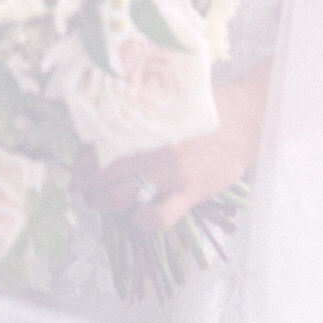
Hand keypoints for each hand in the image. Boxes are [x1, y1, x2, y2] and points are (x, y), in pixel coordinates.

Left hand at [74, 59, 270, 232]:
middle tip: (80, 187)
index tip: (75, 164)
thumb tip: (107, 118)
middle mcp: (153, 147)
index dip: (82, 158)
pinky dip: (143, 222)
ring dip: (104, 203)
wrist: (246, 120)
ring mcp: (171, 172)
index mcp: (146, 123)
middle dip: (87, 183)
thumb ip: (142, 111)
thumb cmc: (205, 109)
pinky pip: (159, 217)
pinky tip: (137, 218)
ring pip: (123, 195)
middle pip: (106, 171)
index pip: (101, 143)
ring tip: (98, 202)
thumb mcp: (169, 101)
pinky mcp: (190, 193)